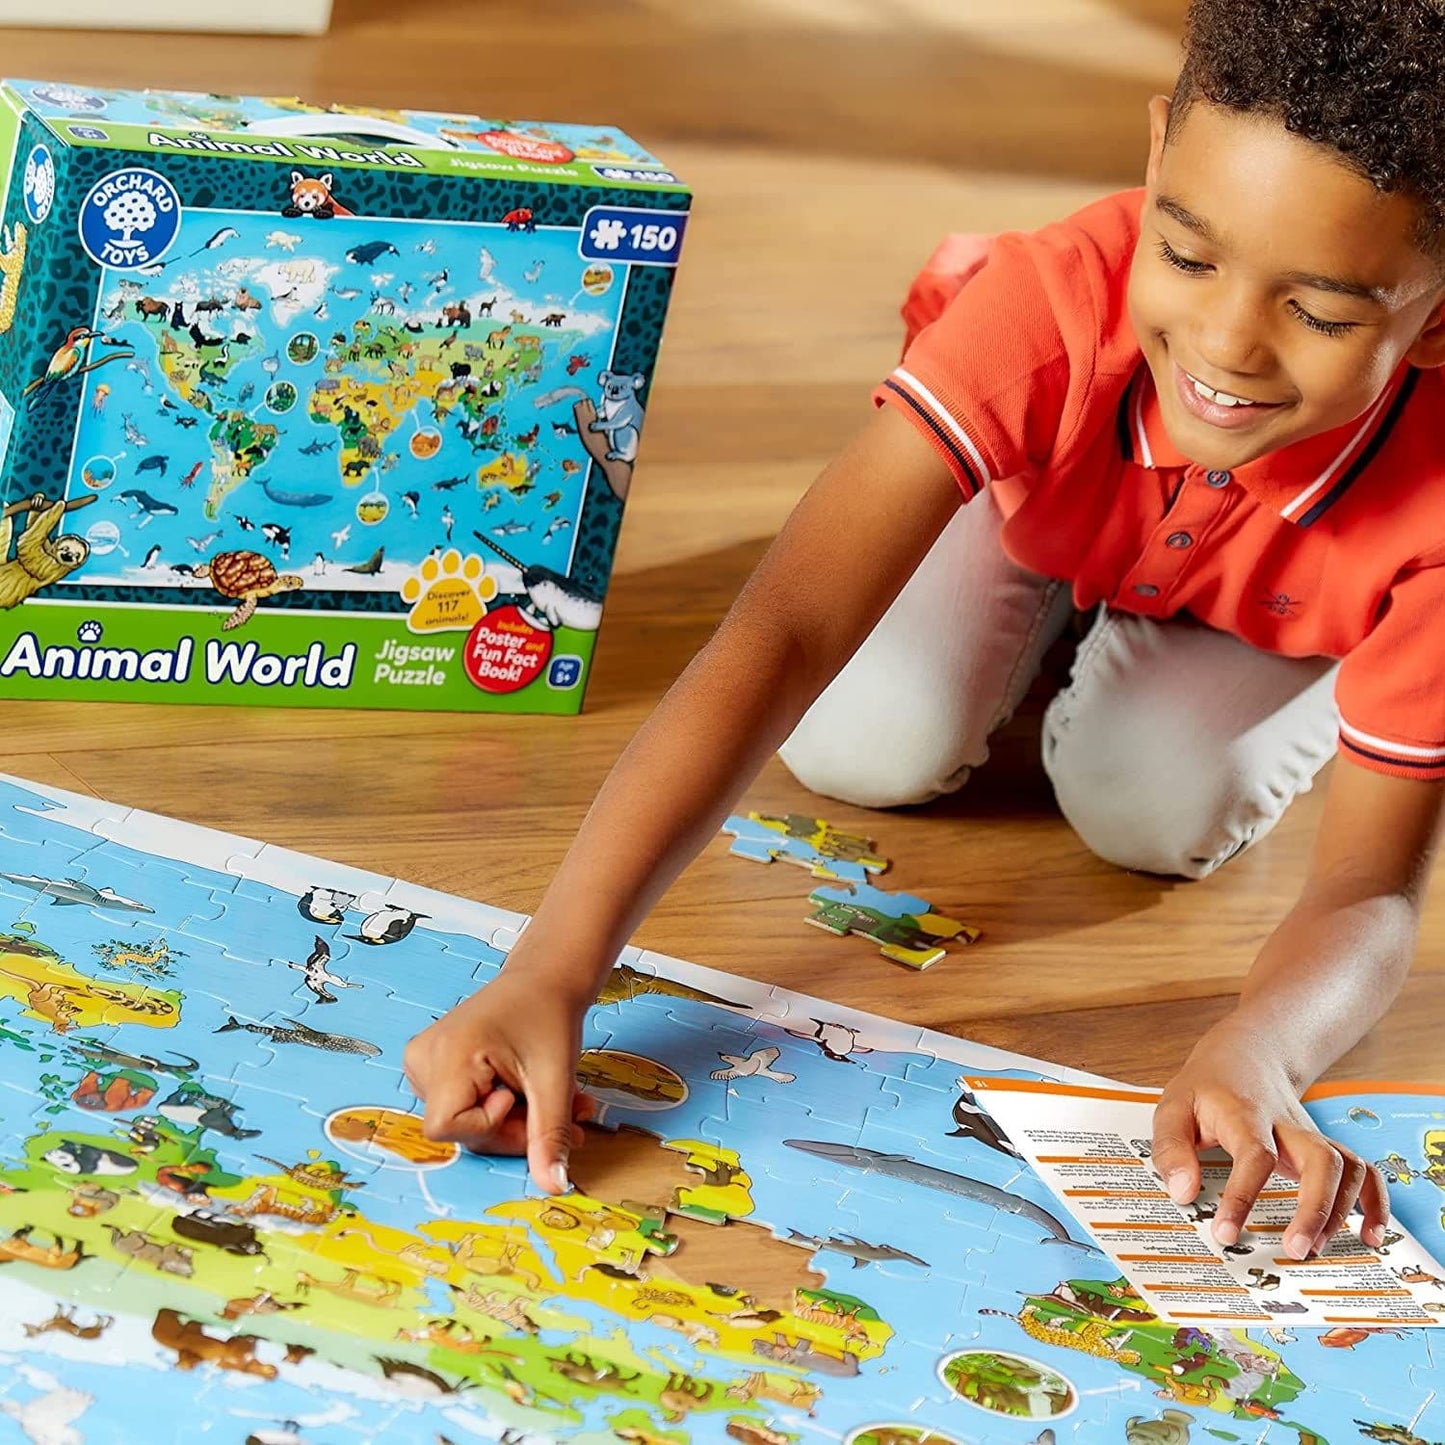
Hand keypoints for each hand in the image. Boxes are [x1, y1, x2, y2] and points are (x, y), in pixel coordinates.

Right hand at [402, 964, 593, 1193]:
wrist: (544, 978)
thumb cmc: (547, 1014)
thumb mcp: (554, 1078)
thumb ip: (549, 1134)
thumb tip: (552, 1185)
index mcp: (446, 1053)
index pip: (448, 1127)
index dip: (490, 1126)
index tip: (518, 1096)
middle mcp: (424, 1057)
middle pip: (462, 1130)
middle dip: (519, 1130)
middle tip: (569, 1113)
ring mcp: (426, 1061)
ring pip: (468, 1122)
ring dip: (519, 1120)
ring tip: (560, 1097)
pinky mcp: (436, 1065)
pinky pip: (466, 1107)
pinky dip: (505, 1108)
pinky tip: (532, 1090)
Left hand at [1151, 1024, 1389, 1259]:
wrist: (1246, 1054)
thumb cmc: (1207, 1087)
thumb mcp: (1173, 1107)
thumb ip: (1172, 1149)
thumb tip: (1182, 1194)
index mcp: (1246, 1114)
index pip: (1254, 1155)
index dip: (1242, 1196)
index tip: (1226, 1232)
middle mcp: (1287, 1125)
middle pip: (1321, 1160)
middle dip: (1315, 1209)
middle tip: (1296, 1249)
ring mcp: (1311, 1136)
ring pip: (1348, 1167)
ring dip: (1341, 1210)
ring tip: (1315, 1248)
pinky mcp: (1325, 1147)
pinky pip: (1366, 1172)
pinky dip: (1375, 1203)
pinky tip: (1368, 1234)